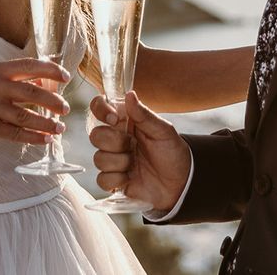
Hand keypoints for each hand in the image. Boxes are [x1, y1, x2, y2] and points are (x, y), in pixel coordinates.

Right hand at [0, 57, 70, 154]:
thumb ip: (14, 81)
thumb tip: (46, 82)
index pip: (28, 65)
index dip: (50, 71)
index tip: (66, 77)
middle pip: (31, 92)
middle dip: (53, 101)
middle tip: (65, 108)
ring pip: (25, 115)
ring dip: (46, 123)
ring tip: (59, 128)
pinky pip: (15, 133)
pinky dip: (33, 137)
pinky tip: (45, 139)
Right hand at [89, 90, 190, 212]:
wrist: (180, 182)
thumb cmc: (172, 151)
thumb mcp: (163, 130)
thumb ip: (144, 114)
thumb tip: (130, 94)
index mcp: (125, 121)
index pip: (99, 108)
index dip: (100, 110)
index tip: (113, 119)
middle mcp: (115, 138)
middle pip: (95, 135)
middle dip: (114, 142)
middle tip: (132, 145)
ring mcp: (113, 159)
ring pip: (98, 158)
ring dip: (119, 163)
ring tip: (135, 164)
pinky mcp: (113, 179)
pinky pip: (102, 179)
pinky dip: (117, 180)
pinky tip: (130, 178)